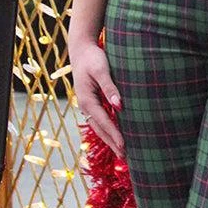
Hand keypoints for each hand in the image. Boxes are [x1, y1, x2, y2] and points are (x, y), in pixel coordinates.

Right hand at [70, 37, 124, 157]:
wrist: (81, 49)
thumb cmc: (93, 58)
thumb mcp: (101, 70)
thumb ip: (110, 87)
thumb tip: (119, 106)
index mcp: (87, 99)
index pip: (103, 122)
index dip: (114, 135)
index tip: (124, 147)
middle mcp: (85, 105)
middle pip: (100, 129)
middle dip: (112, 143)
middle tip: (125, 158)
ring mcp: (87, 105)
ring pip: (99, 127)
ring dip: (110, 140)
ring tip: (122, 153)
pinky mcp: (91, 102)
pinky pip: (100, 120)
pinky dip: (108, 130)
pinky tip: (116, 135)